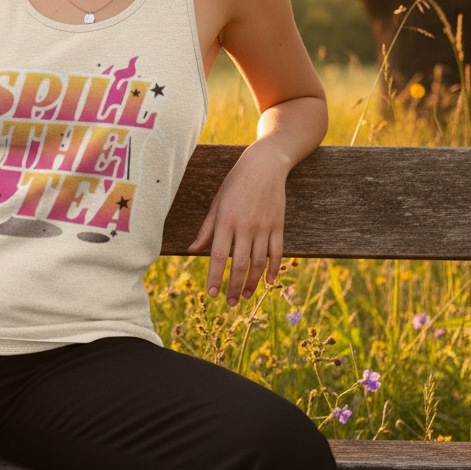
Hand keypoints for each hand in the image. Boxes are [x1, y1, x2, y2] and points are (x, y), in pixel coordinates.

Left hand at [187, 144, 287, 304]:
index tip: (211, 294)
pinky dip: (273, 269)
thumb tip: (192, 250)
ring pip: (258, 263)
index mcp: (225, 220)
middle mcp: (245, 226)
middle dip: (234, 287)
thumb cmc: (235, 184)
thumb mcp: (216, 203)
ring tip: (246, 297)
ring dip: (253, 283)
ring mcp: (264, 227)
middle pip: (239, 265)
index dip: (214, 277)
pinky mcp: (278, 226)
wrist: (265, 166)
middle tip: (230, 303)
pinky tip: (268, 282)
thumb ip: (206, 229)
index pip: (217, 256)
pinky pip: (277, 253)